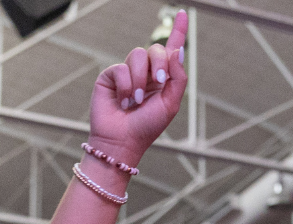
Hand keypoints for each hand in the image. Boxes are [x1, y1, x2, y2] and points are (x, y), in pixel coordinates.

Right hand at [87, 11, 188, 161]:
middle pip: (156, 49)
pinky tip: (123, 101)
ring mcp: (127, 72)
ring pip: (138, 55)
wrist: (122, 141)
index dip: (178, 31)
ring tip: (136, 101)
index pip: (171, 49)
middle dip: (160, 65)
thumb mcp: (170, 104)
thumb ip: (178, 77)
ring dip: (140, 80)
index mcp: (163, 78)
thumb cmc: (147, 126)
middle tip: (159, 83)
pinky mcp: (110, 76)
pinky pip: (121, 68)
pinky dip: (126, 85)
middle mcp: (146, 72)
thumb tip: (178, 51)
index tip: (181, 14)